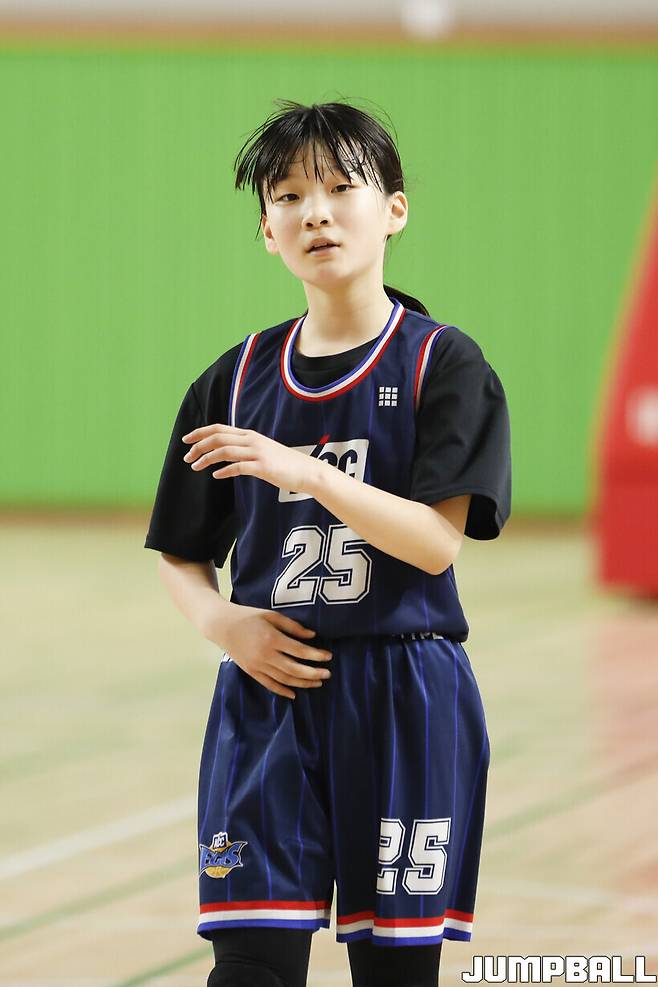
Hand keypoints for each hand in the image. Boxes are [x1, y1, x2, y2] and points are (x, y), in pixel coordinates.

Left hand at [182, 423, 320, 493]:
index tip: (186, 440)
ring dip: (206, 458)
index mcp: (249, 435)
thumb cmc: (282, 463)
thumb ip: (242, 449)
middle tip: (186, 457)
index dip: (200, 432)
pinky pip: (238, 467)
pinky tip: (216, 475)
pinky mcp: (262, 467)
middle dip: (198, 446)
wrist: (306, 471)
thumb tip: (223, 455)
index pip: (219, 428)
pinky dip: (225, 470)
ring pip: (224, 450)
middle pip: (218, 437)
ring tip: (195, 467)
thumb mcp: (261, 451)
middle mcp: (251, 440)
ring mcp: (257, 453)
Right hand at [205, 603, 332, 699]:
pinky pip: (269, 685)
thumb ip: (292, 626)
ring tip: (317, 683)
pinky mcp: (251, 672)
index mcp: (272, 639)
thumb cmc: (248, 616)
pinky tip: (294, 693)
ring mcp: (257, 666)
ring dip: (302, 683)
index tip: (329, 657)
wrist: (220, 625)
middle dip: (313, 673)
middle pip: (294, 669)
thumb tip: (312, 636)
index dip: (316, 655)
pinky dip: (282, 691)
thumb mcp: (271, 615)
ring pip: (284, 680)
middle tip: (328, 674)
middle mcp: (265, 655)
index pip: (299, 651)